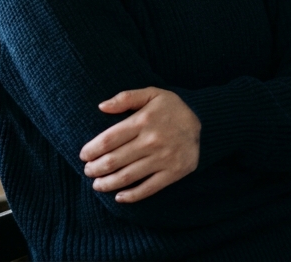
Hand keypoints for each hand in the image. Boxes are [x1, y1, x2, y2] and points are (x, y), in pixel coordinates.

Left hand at [80, 87, 200, 202]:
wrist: (206, 122)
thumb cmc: (172, 108)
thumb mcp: (152, 94)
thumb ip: (126, 98)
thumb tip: (101, 106)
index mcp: (143, 120)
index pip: (108, 139)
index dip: (91, 150)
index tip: (83, 155)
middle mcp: (152, 140)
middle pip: (114, 160)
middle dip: (95, 168)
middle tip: (87, 171)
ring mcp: (164, 158)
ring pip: (128, 176)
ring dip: (107, 183)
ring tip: (97, 185)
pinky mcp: (174, 172)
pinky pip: (148, 188)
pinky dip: (131, 196)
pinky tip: (119, 197)